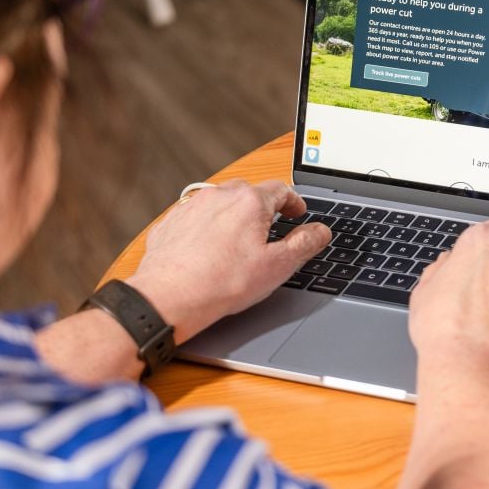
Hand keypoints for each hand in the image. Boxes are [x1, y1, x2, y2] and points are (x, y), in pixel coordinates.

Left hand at [129, 180, 330, 342]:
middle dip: (264, 208)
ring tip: (239, 242)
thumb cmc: (222, 283)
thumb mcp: (277, 266)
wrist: (168, 298)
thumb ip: (304, 244)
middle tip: (271, 228)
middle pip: (250, 193)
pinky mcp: (172, 222)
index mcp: (250, 202)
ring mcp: (192, 207)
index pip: (282, 190)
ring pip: (221, 203)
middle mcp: (220, 196)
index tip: (297, 212)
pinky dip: (208, 227)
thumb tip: (320, 231)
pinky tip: (210, 250)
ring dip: (234, 216)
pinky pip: (196, 217)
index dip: (294, 202)